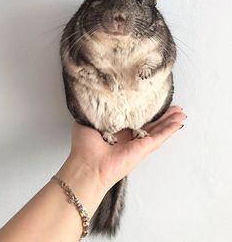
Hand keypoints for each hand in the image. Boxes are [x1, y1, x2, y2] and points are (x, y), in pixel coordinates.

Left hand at [69, 106, 186, 189]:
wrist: (87, 166)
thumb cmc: (84, 146)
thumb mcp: (87, 121)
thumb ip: (95, 110)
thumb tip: (97, 98)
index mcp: (117, 130)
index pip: (134, 117)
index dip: (144, 109)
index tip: (151, 100)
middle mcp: (129, 137)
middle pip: (150, 123)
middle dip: (162, 114)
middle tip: (173, 106)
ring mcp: (138, 143)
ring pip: (158, 129)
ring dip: (170, 120)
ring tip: (181, 112)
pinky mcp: (143, 148)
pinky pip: (160, 137)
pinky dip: (170, 129)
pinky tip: (179, 122)